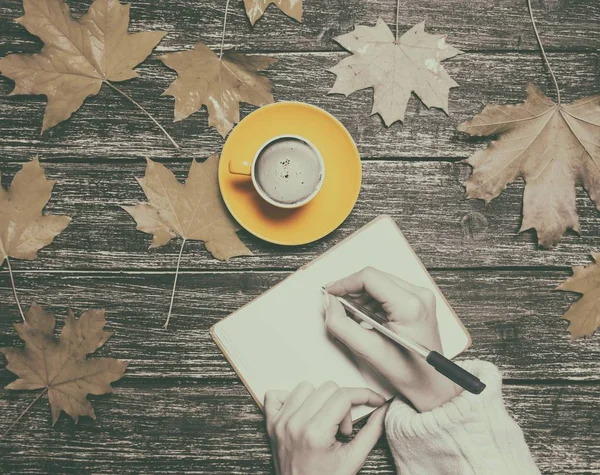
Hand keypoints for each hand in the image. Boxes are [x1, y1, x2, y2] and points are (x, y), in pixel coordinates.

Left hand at [265, 381, 387, 474]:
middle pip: (327, 388)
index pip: (344, 396)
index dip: (364, 395)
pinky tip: (302, 413)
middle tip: (342, 428)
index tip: (374, 400)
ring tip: (323, 422)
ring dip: (319, 400)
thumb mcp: (353, 460)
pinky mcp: (270, 423)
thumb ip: (371, 432)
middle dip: (342, 405)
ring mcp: (280, 422)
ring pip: (305, 387)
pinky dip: (290, 399)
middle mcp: (294, 424)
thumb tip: (384, 409)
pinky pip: (275, 394)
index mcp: (315, 433)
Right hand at [324, 267, 459, 411]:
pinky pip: (389, 290)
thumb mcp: (367, 350)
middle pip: (375, 277)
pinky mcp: (420, 301)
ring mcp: (421, 297)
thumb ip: (341, 324)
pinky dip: (373, 300)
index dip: (344, 283)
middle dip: (352, 290)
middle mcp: (419, 295)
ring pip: (381, 282)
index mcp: (409, 306)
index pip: (369, 277)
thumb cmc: (408, 372)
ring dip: (362, 296)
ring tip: (353, 316)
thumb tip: (330, 303)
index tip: (330, 293)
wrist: (431, 385)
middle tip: (337, 306)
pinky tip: (366, 317)